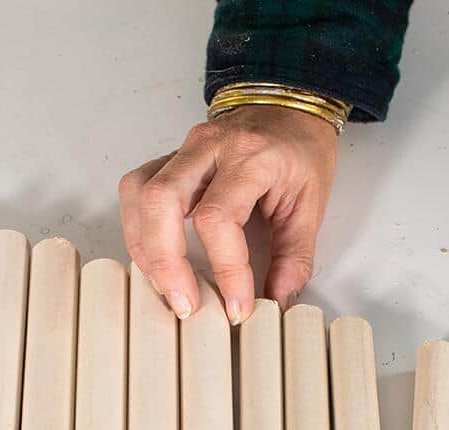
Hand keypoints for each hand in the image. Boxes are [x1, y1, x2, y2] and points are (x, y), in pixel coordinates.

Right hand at [118, 105, 337, 323]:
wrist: (290, 105)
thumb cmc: (300, 149)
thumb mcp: (311, 202)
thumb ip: (295, 254)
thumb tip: (277, 297)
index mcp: (250, 156)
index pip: (219, 217)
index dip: (225, 269)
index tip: (237, 305)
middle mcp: (208, 147)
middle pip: (162, 201)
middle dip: (166, 262)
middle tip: (185, 303)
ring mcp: (183, 149)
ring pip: (139, 193)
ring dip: (145, 247)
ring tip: (166, 287)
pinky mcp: (169, 159)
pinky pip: (137, 190)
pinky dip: (139, 229)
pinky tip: (155, 258)